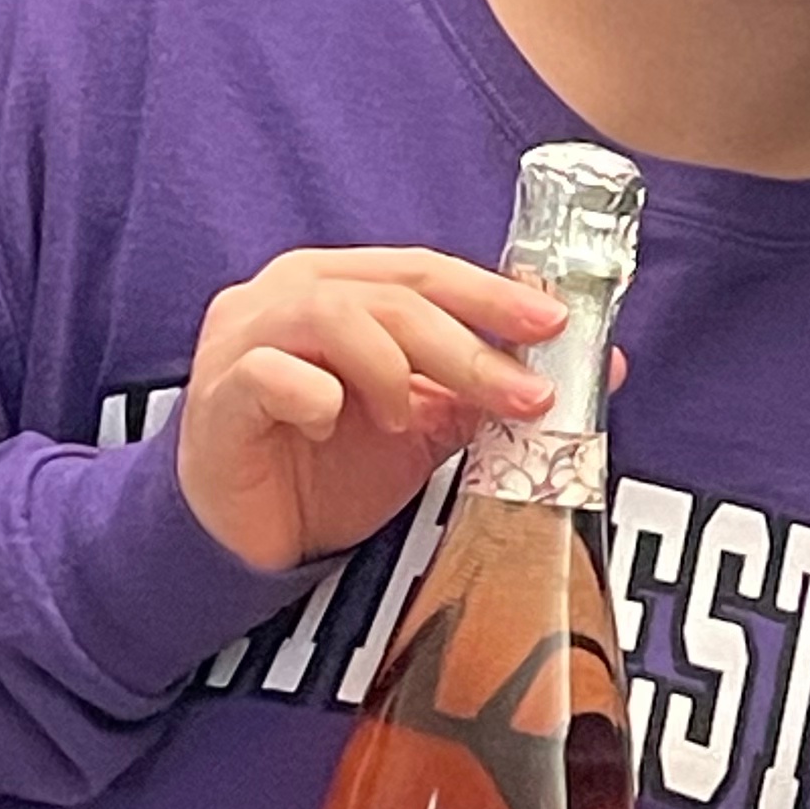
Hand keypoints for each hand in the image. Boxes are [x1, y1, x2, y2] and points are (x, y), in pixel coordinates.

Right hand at [177, 245, 567, 571]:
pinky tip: (327, 426)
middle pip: (393, 294)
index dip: (493, 293)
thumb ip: (485, 392)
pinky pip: (272, 373)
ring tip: (405, 421)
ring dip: (392, 370)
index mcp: (338, 284)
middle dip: (471, 344)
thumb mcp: (423, 425)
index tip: (555, 324)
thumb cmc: (324, 467)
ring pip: (335, 315)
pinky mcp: (218, 391)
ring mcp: (244, 336)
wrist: (248, 538)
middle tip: (526, 391)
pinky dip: (316, 397)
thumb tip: (590, 370)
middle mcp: (287, 294)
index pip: (424, 271)